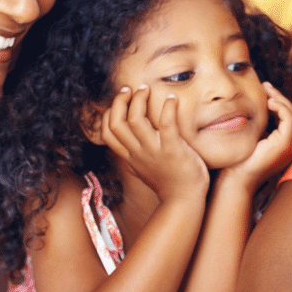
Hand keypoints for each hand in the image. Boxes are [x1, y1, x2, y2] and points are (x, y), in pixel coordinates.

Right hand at [100, 85, 208, 201]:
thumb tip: (129, 151)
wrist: (184, 201)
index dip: (108, 114)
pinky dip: (168, 108)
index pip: (107, 133)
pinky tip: (172, 98)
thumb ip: (135, 158)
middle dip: (120, 102)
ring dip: (139, 100)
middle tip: (130, 90)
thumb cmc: (168, 184)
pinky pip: (165, 124)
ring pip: (134, 120)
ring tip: (146, 90)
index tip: (120, 103)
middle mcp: (138, 152)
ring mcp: (154, 151)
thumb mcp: (144, 170)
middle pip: (116, 123)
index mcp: (131, 156)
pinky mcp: (172, 149)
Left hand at [217, 82, 291, 193]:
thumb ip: (255, 126)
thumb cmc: (236, 162)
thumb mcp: (248, 138)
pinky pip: (289, 120)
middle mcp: (288, 146)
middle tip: (267, 86)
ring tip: (268, 92)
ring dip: (280, 100)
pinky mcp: (284, 145)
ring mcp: (288, 146)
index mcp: (280, 146)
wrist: (235, 179)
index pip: (285, 119)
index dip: (277, 102)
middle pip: (291, 114)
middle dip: (280, 98)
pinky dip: (281, 108)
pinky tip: (269, 103)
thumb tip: (250, 108)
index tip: (265, 91)